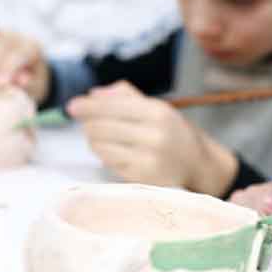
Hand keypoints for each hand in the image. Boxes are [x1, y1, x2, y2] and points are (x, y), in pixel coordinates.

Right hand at [0, 18, 49, 102]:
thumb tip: (16, 82)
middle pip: (3, 42)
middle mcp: (14, 36)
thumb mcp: (30, 86)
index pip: (23, 53)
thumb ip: (25, 84)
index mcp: (31, 48)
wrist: (18, 73)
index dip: (11, 67)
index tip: (1, 83)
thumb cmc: (25, 83)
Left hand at [68, 81, 237, 193]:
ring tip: (103, 137)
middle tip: (88, 123)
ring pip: (100, 145)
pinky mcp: (141, 177)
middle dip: (88, 123)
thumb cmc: (175, 134)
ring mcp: (147, 158)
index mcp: (159, 112)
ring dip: (94, 140)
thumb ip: (127, 97)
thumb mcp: (159, 109)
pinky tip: (114, 151)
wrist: (199, 166)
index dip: (88, 105)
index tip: (72, 105)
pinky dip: (105, 154)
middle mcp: (154, 135)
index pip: (112, 106)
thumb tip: (94, 93)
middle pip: (101, 126)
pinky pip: (108, 162)